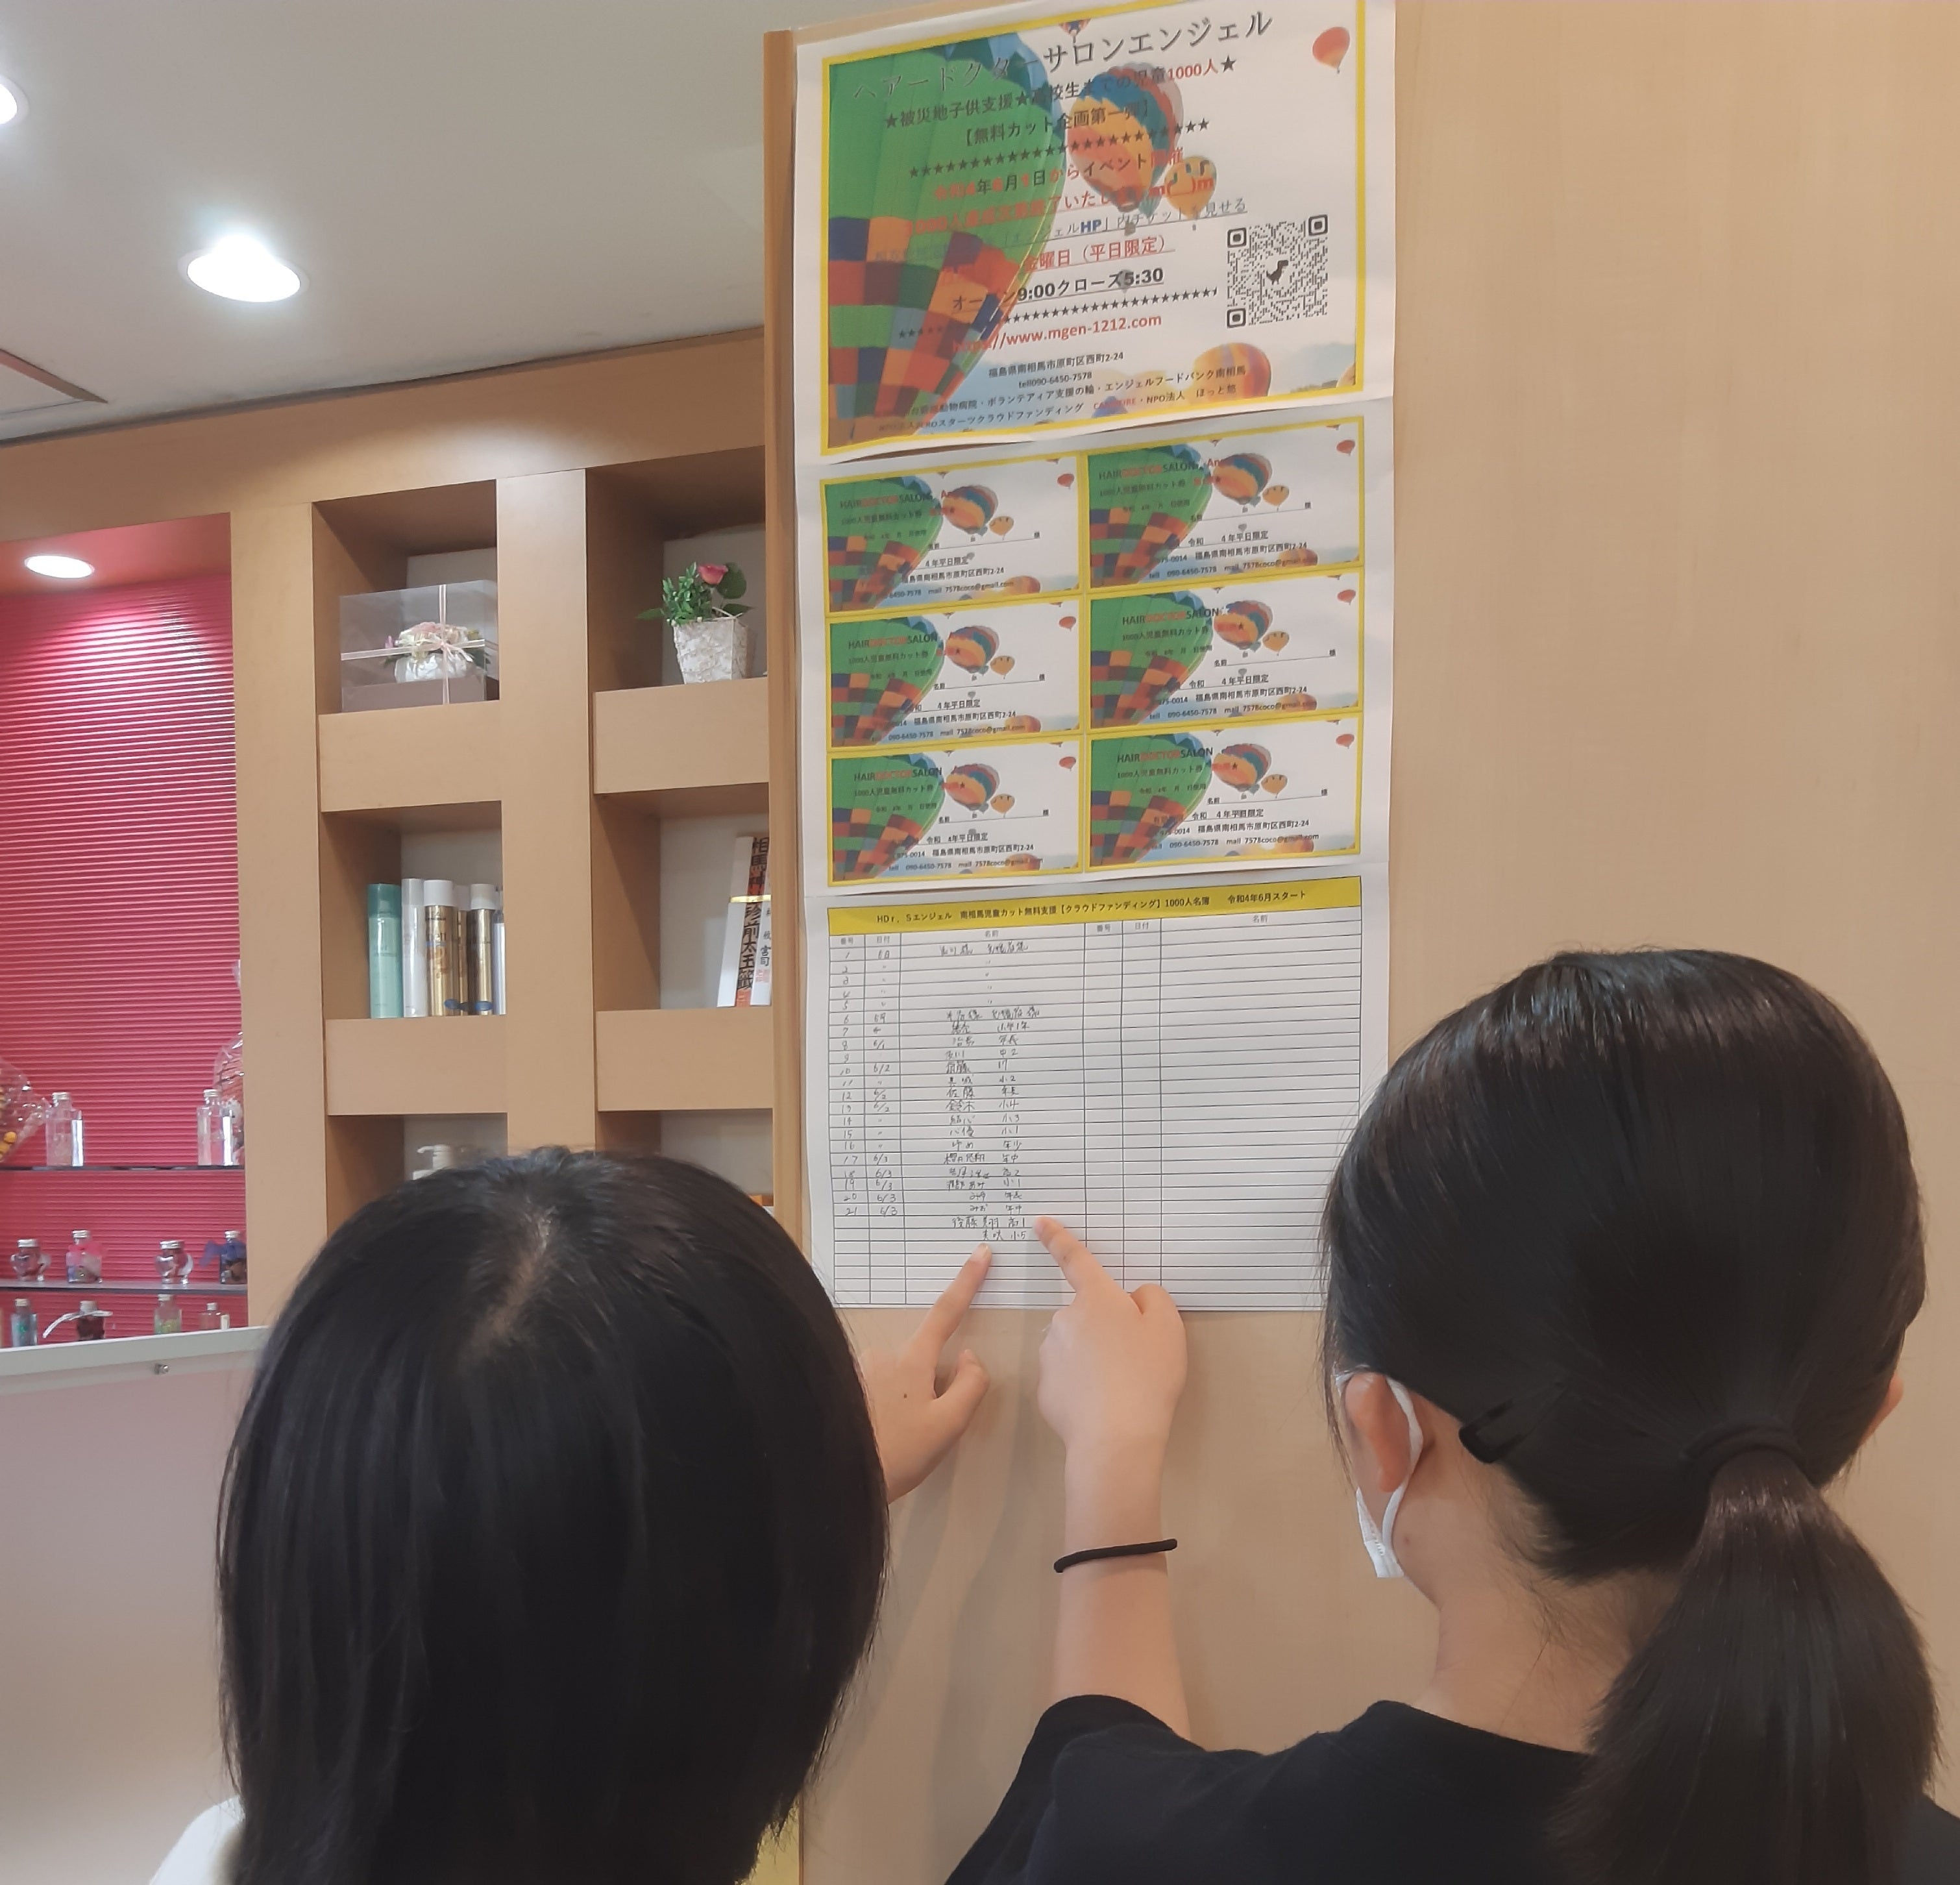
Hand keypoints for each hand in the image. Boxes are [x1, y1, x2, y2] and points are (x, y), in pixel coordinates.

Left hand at [861, 1247, 992, 1501]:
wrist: (835, 1479)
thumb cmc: (898, 1454)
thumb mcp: (948, 1426)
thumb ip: (970, 1385)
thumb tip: (968, 1355)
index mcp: (912, 1361)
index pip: (946, 1313)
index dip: (966, 1281)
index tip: (980, 1252)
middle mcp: (882, 1355)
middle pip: (922, 1360)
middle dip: (929, 1390)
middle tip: (919, 1436)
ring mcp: (858, 1369)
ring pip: (898, 1379)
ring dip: (903, 1404)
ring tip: (894, 1446)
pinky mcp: (842, 1385)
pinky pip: (876, 1391)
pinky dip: (883, 1410)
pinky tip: (876, 1440)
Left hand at [1035, 1218, 1186, 1473]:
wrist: (1116, 1438)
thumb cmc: (1147, 1377)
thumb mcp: (1168, 1328)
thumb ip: (1152, 1300)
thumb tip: (1133, 1297)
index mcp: (1096, 1299)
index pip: (1075, 1260)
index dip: (1057, 1238)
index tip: (1039, 1222)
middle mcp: (1065, 1319)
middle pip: (1086, 1315)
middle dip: (1104, 1330)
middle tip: (1133, 1360)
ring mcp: (1050, 1354)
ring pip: (1075, 1347)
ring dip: (1092, 1359)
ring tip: (1120, 1388)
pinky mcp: (1044, 1388)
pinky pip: (1066, 1378)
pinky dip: (1081, 1387)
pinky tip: (1100, 1406)